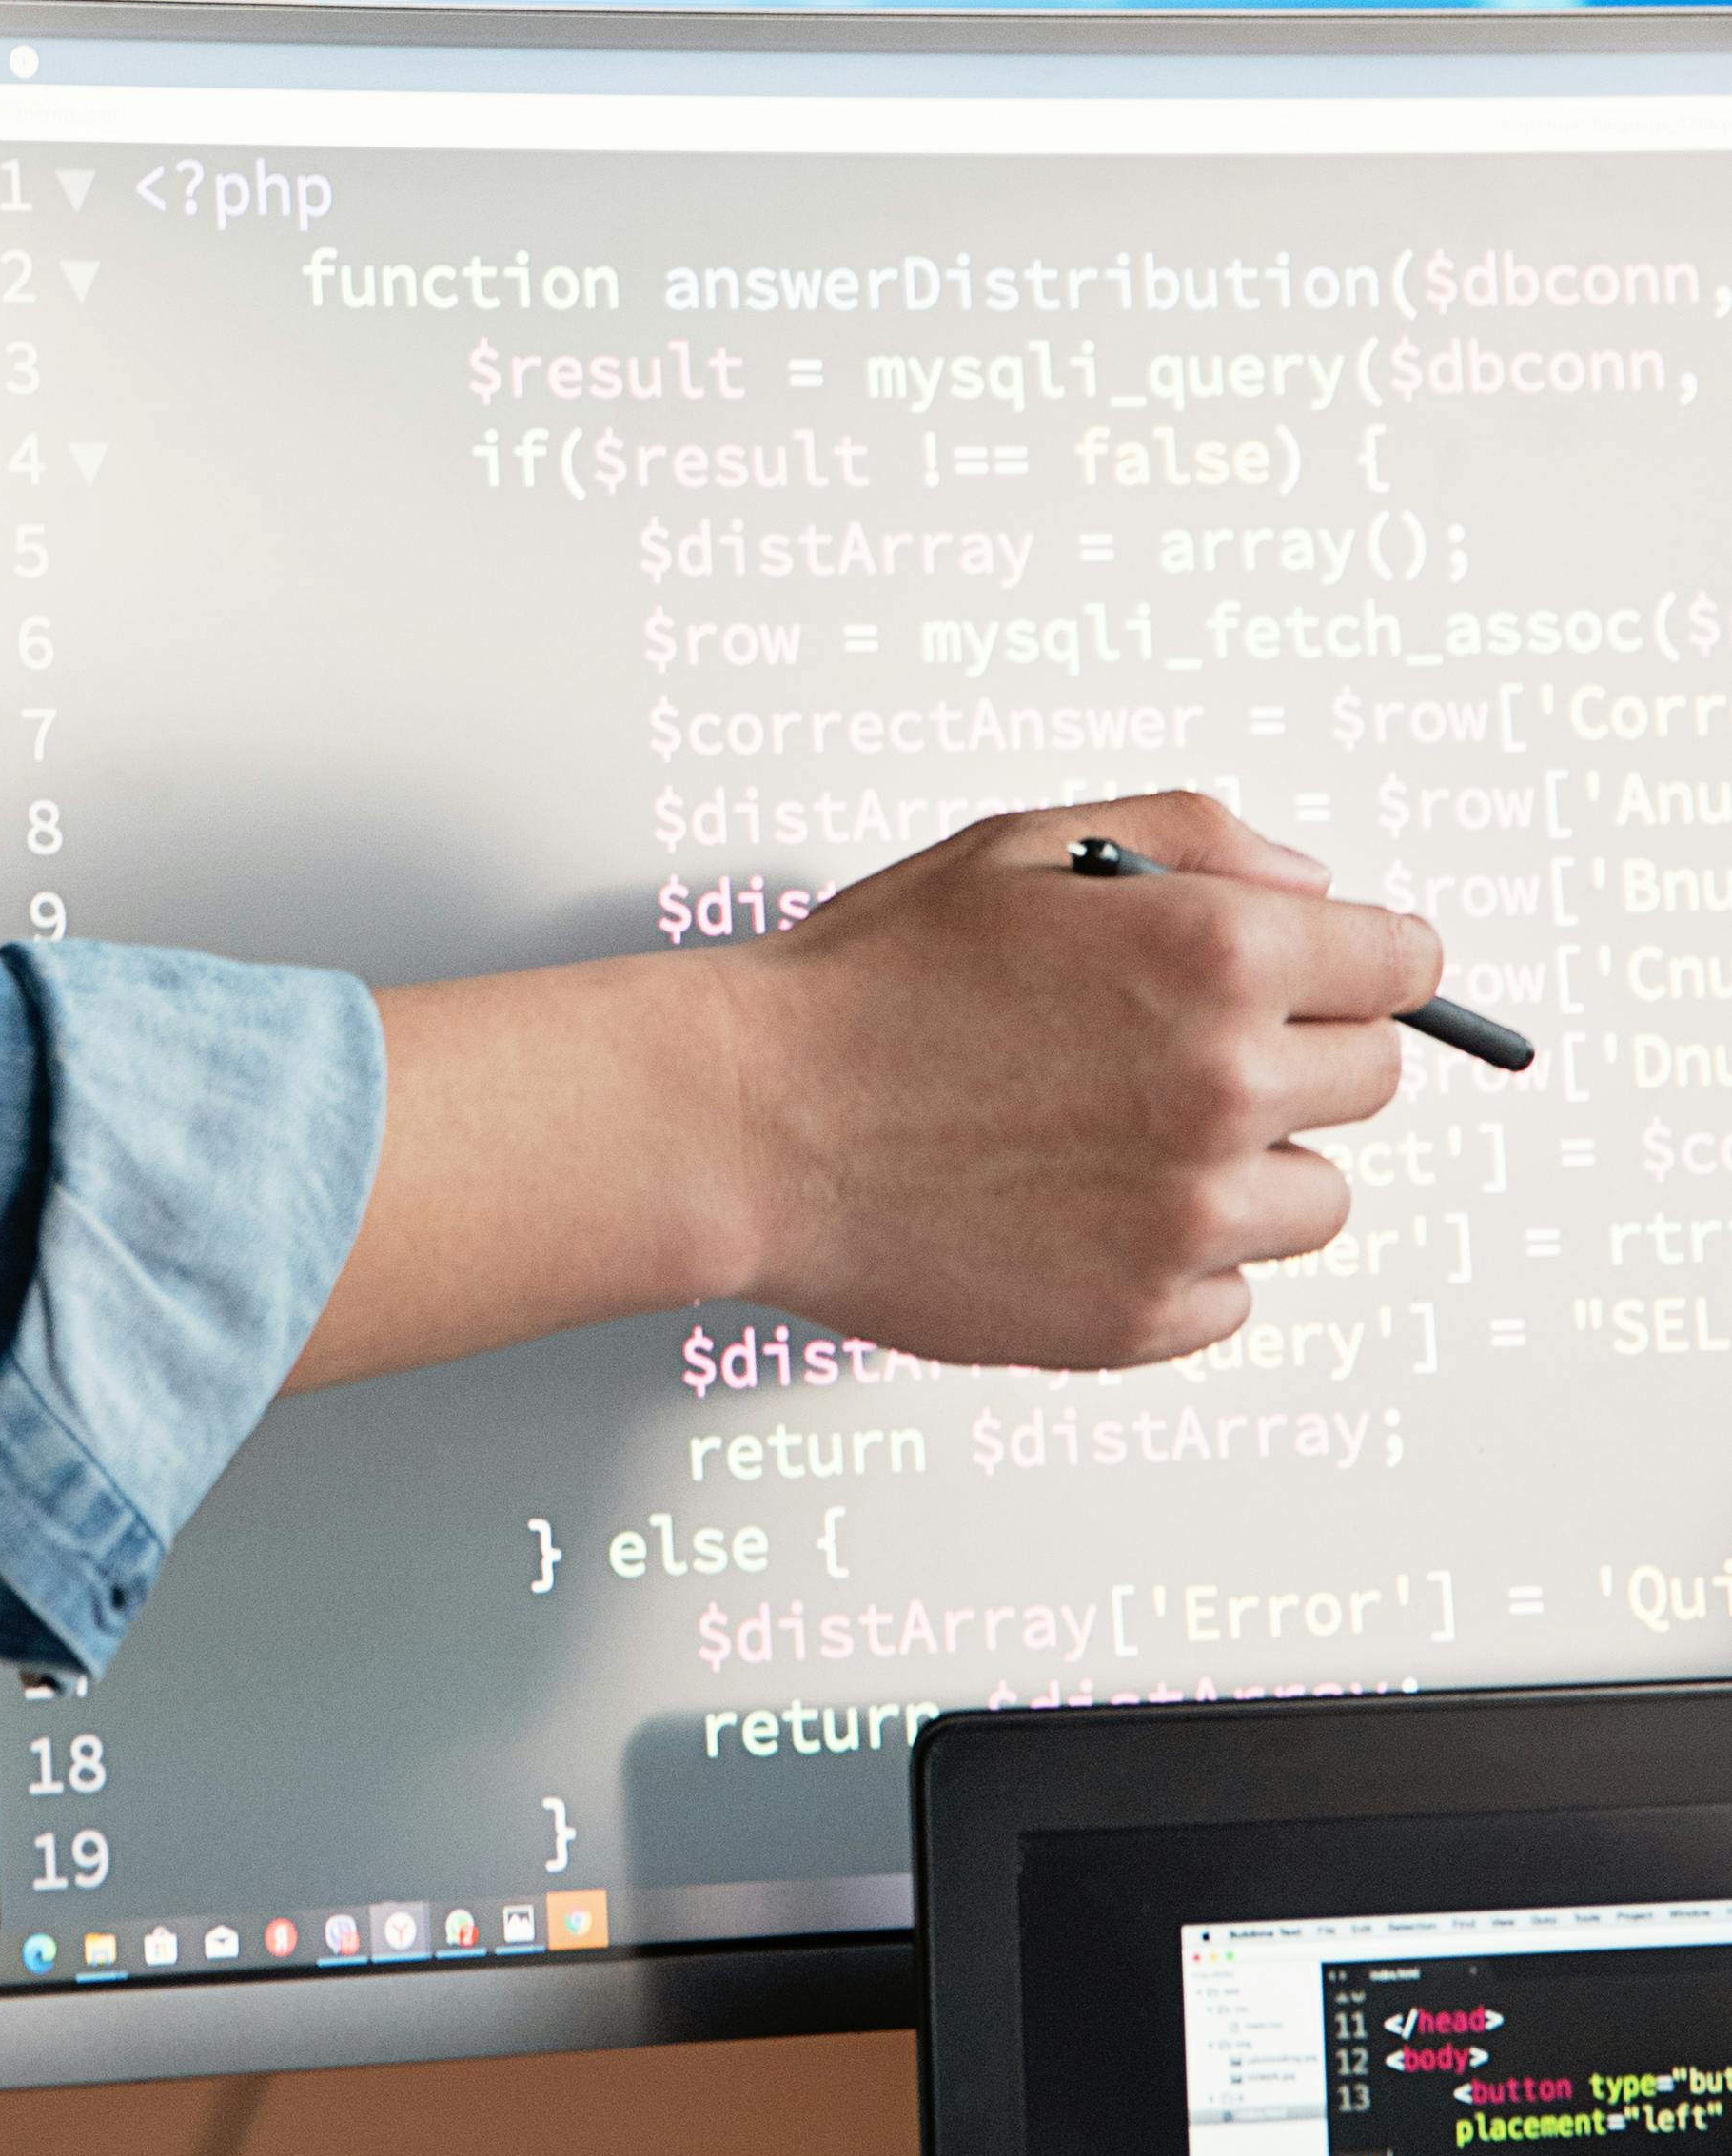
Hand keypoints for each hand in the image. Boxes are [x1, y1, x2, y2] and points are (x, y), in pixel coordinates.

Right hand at [286, 793, 1434, 1391]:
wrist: (754, 1121)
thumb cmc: (873, 982)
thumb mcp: (1029, 846)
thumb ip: (1196, 839)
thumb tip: (1310, 884)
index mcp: (1216, 954)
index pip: (1401, 964)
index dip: (1365, 959)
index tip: (1349, 973)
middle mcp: (1228, 1087)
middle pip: (1373, 1080)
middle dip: (1298, 1051)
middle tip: (1180, 1046)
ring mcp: (1194, 1216)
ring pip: (1317, 1197)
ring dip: (1249, 1165)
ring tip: (1121, 1134)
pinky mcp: (1146, 1316)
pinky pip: (1235, 1291)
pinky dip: (1182, 1258)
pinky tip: (1085, 1205)